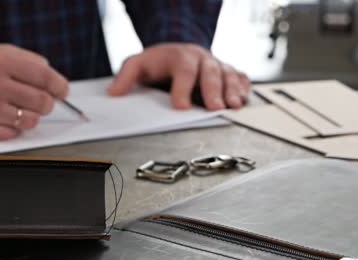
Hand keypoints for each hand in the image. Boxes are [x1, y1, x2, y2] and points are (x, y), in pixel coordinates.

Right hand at [0, 44, 68, 140]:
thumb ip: (27, 61)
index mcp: (0, 62)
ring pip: (31, 121)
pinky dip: (12, 127)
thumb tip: (53, 78)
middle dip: (45, 103)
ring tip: (13, 107)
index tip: (63, 91)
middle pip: (43, 102)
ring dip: (28, 117)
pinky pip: (14, 133)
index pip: (45, 78)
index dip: (60, 86)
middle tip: (37, 101)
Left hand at [108, 43, 250, 109]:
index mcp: (179, 56)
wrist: (176, 52)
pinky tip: (242, 101)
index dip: (183, 88)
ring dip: (232, 91)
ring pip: (228, 75)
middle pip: (210, 72)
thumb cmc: (158, 63)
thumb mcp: (138, 65)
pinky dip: (243, 89)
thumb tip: (114, 93)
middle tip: (215, 108)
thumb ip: (126, 77)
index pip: (183, 70)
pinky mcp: (227, 73)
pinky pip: (240, 78)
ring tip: (233, 106)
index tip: (181, 107)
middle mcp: (201, 59)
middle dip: (213, 91)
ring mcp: (216, 65)